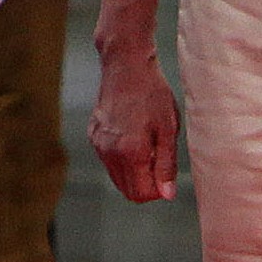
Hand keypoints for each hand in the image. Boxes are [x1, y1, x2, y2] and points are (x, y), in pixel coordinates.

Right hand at [89, 48, 181, 202]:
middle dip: (145, 184)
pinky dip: (122, 158)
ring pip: (117, 177)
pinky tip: (133, 135)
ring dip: (134, 172)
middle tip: (159, 162)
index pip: (141, 194)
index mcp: (131, 152)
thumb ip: (166, 165)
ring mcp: (99, 144)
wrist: (126, 66)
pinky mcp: (93, 135)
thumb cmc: (153, 94)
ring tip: (148, 146)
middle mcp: (110, 152)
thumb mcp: (168, 129)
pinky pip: (108, 160)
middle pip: (127, 191)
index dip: (157, 191)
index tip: (167, 174)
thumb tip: (166, 194)